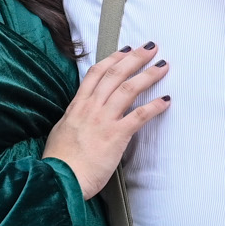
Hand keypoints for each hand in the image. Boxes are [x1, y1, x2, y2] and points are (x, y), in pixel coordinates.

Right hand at [42, 44, 170, 197]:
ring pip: (129, 89)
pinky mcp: (115, 135)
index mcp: (77, 106)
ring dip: (148, 75)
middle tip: (151, 47)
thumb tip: (79, 117)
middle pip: (116, 74)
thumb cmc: (59, 161)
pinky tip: (166, 100)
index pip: (97, 73)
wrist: (59, 178)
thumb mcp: (62, 131)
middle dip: (135, 58)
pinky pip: (139, 116)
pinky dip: (154, 106)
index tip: (127, 49)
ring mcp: (103, 120)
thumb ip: (74, 120)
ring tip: (163, 66)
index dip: (113, 58)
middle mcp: (91, 108)